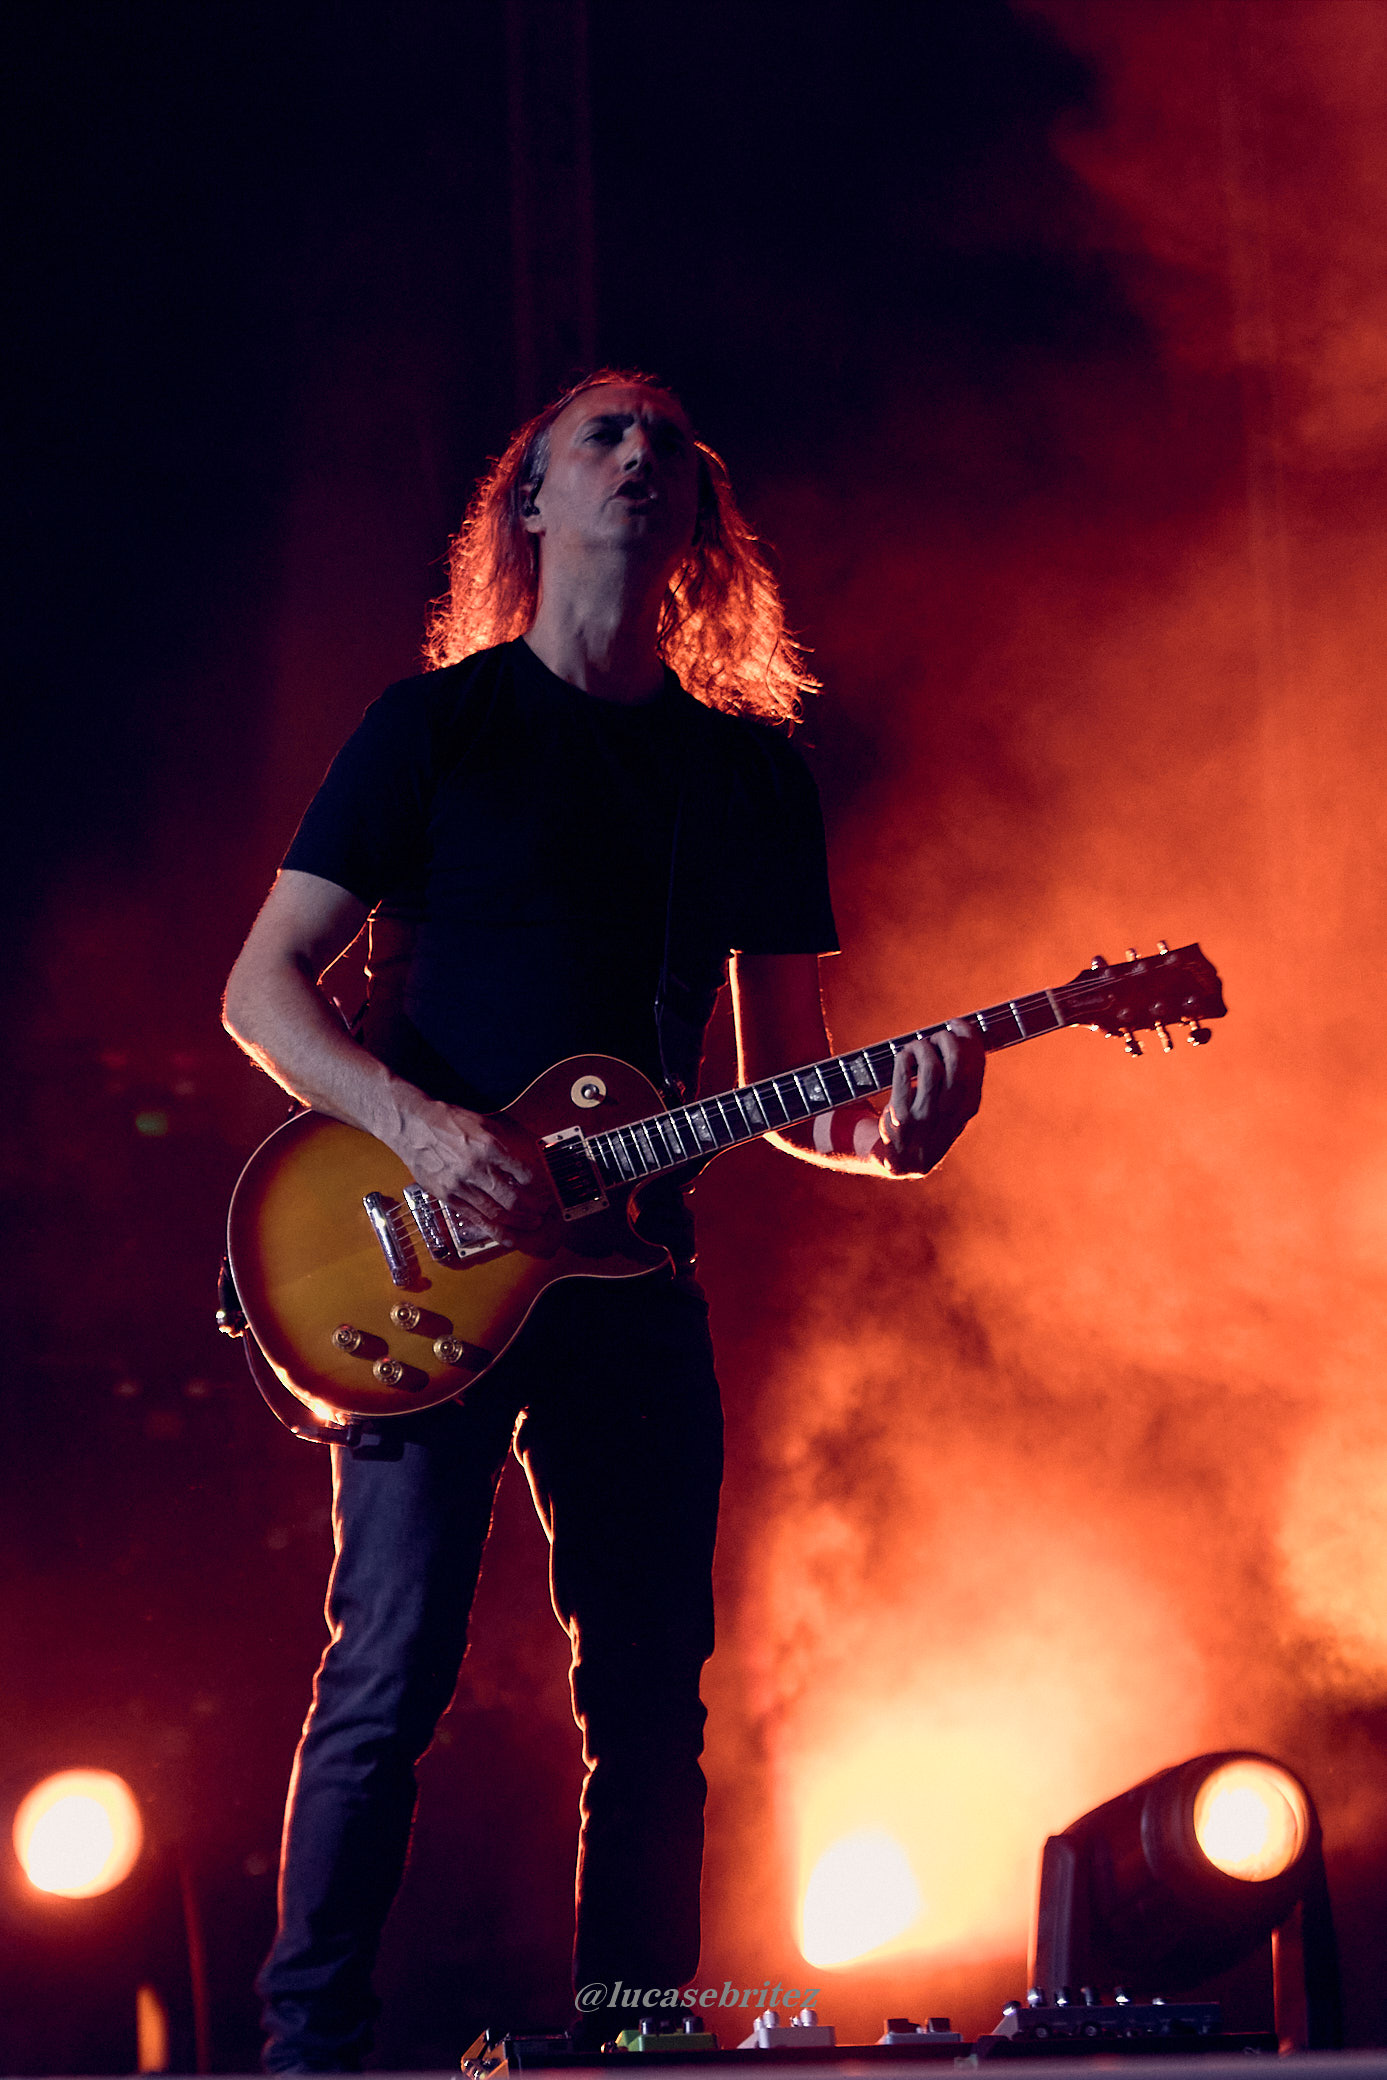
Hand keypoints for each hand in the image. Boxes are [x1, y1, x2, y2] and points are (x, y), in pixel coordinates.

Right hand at [390, 1096, 553, 1244]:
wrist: (412, 1125)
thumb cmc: (447, 1121)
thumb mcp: (483, 1123)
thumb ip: (504, 1144)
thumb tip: (523, 1163)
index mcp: (488, 1146)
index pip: (523, 1173)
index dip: (538, 1185)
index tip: (543, 1189)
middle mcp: (475, 1168)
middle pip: (513, 1199)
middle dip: (533, 1209)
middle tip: (543, 1212)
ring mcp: (459, 1185)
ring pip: (496, 1213)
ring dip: (518, 1222)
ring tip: (531, 1224)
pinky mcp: (446, 1197)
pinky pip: (474, 1218)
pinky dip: (494, 1230)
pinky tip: (508, 1236)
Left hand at [877, 1021, 984, 1175]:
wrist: (904, 1158)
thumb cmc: (930, 1120)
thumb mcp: (954, 1104)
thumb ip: (962, 1076)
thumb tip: (963, 1033)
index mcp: (969, 1106)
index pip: (976, 1065)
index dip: (969, 1037)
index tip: (958, 1024)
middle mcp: (951, 1113)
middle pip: (957, 1064)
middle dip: (947, 1039)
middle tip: (937, 1035)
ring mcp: (927, 1117)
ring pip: (931, 1069)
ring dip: (923, 1047)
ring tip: (917, 1045)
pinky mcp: (902, 1119)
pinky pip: (903, 1079)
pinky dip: (904, 1059)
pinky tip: (904, 1056)